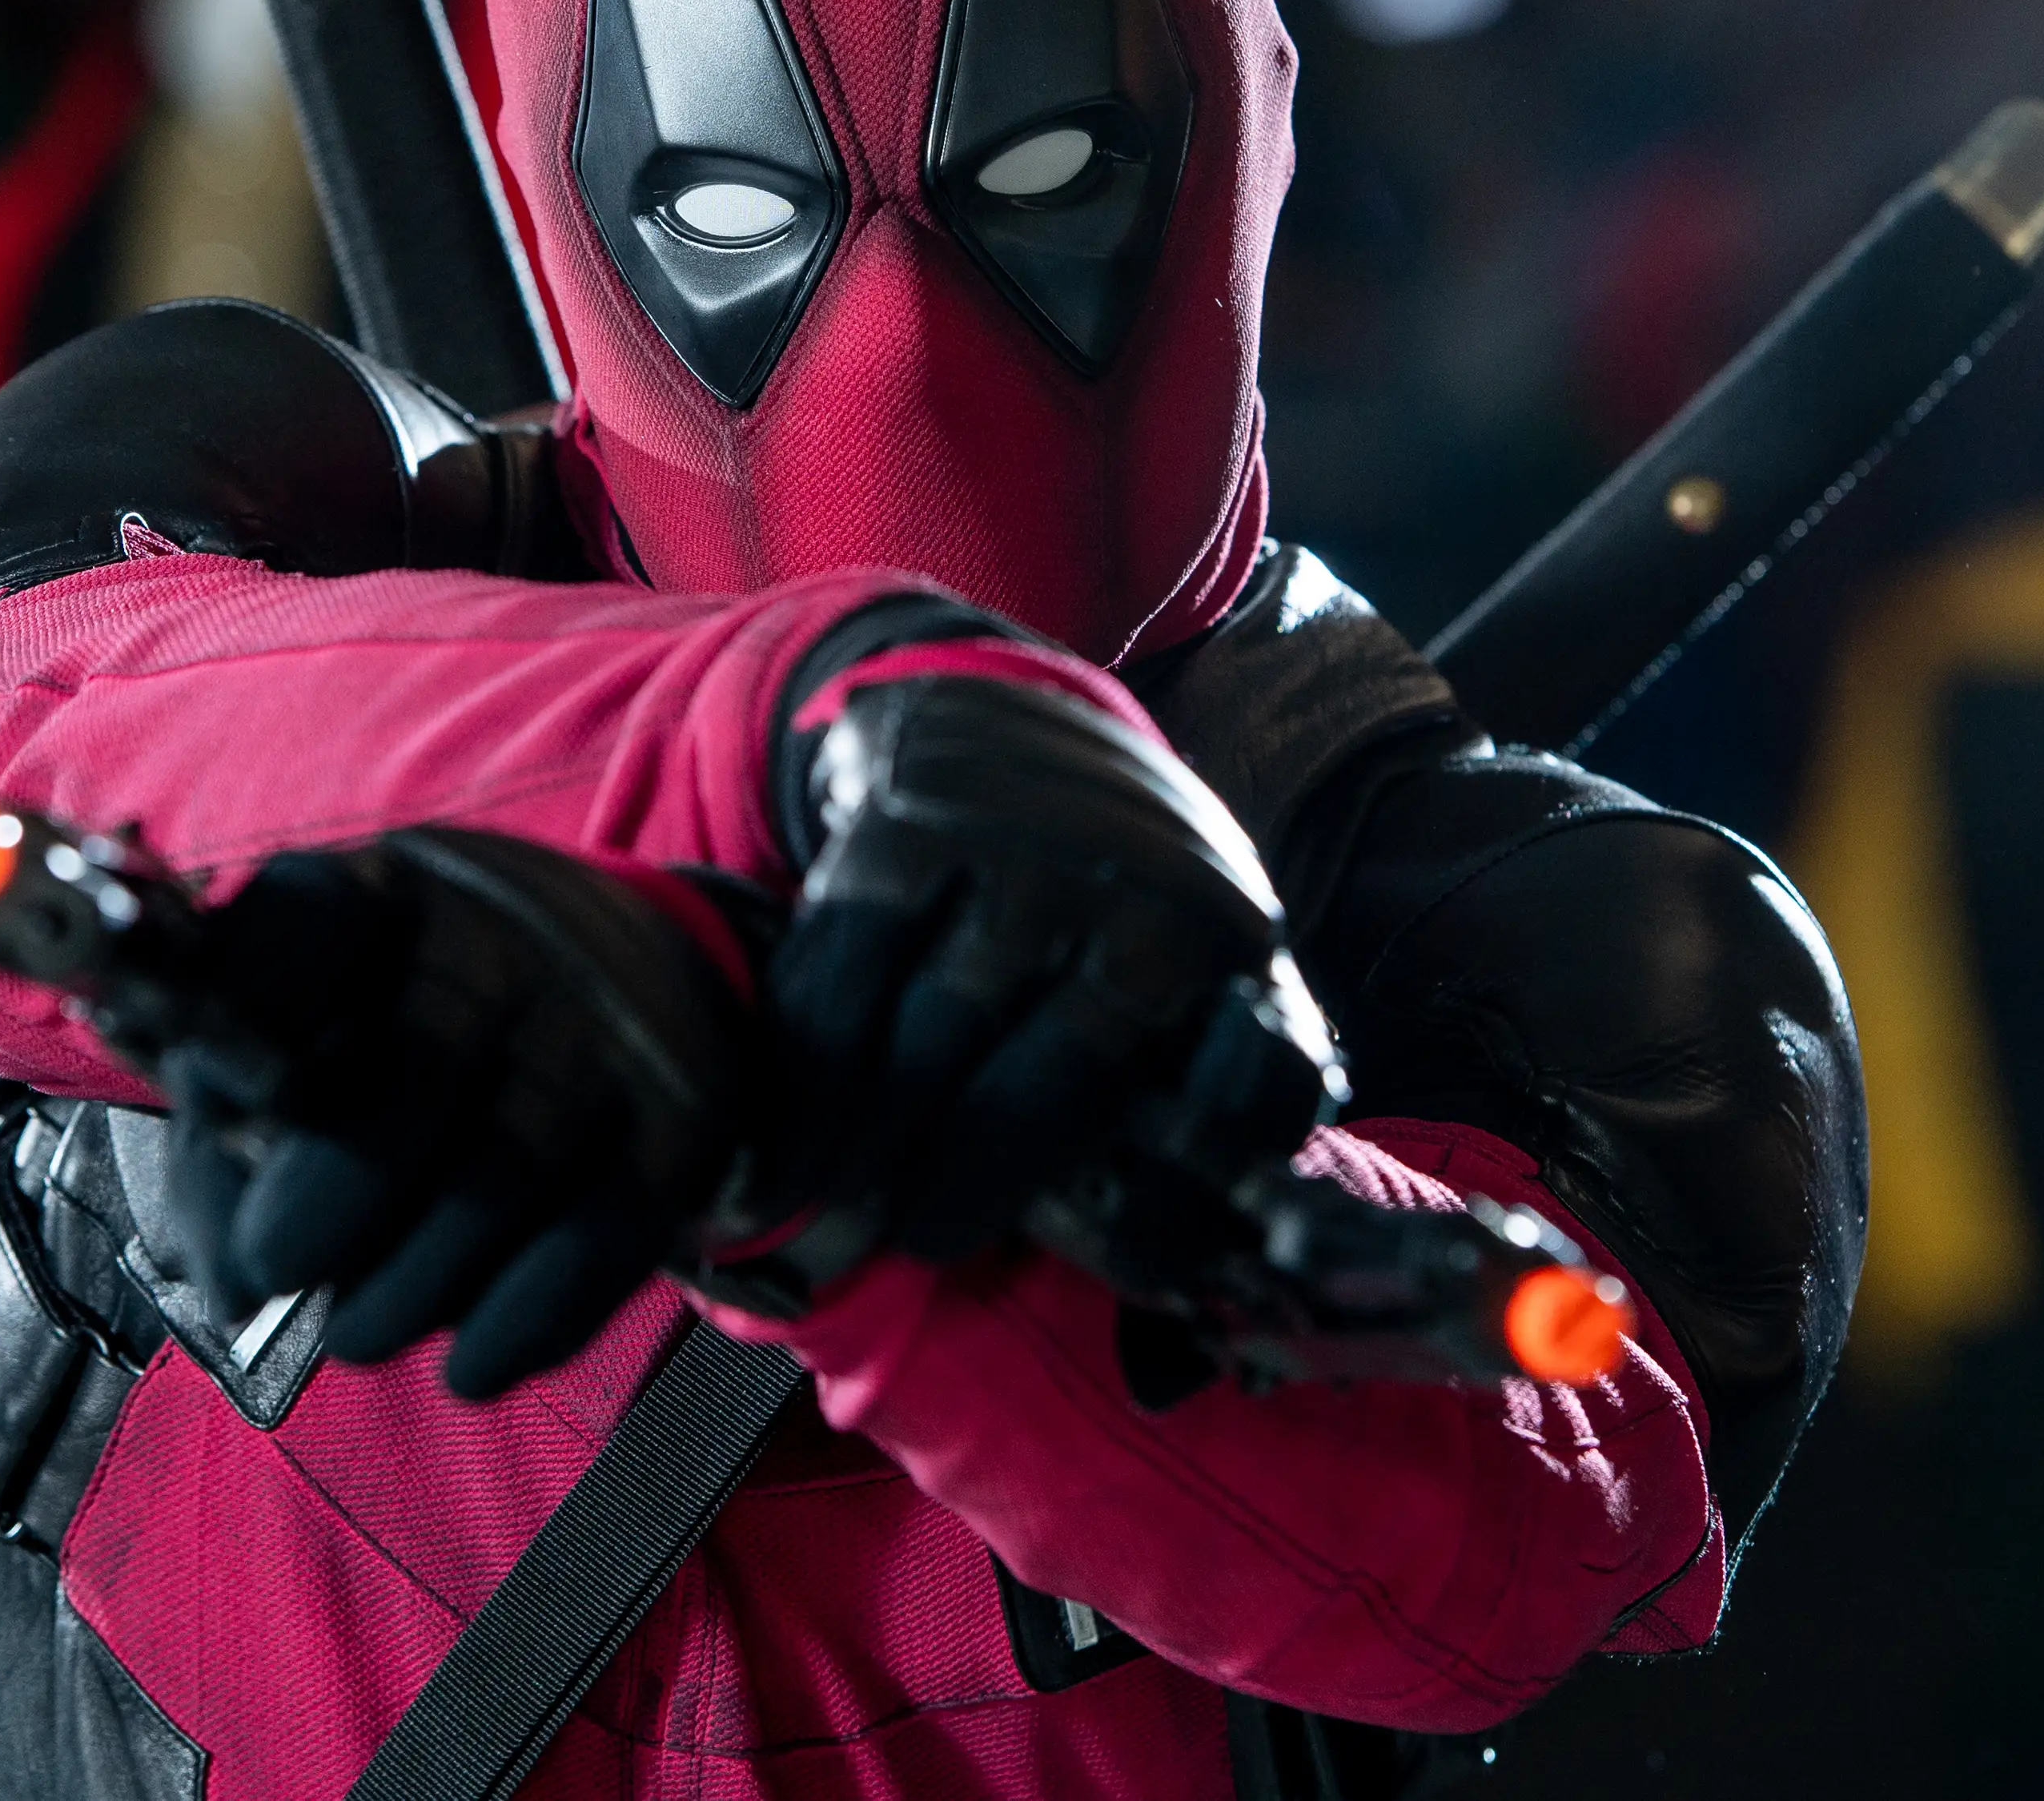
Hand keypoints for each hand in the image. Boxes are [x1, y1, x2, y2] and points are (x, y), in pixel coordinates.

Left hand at [160, 828, 746, 1398]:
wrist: (638, 976)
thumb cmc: (421, 1016)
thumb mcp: (318, 1014)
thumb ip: (234, 1132)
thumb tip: (231, 1282)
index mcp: (389, 887)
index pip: (296, 942)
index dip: (237, 1051)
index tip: (223, 1132)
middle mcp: (509, 935)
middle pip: (406, 1083)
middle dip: (314, 1210)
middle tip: (276, 1268)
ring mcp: (607, 1022)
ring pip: (495, 1190)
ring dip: (402, 1299)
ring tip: (361, 1329)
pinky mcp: (683, 1117)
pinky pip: (594, 1247)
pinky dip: (514, 1330)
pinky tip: (471, 1363)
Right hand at [767, 676, 1343, 1263]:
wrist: (1005, 719)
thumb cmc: (1102, 902)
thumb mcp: (1191, 981)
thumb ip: (1202, 1116)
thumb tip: (1191, 1324)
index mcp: (1240, 948)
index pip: (1252, 1101)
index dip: (1177, 1213)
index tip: (1103, 1256)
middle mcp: (1153, 889)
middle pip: (1045, 1100)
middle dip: (964, 1193)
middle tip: (918, 1234)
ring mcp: (1031, 847)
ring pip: (927, 1052)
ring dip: (868, 1151)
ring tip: (841, 1196)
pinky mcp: (913, 816)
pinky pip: (844, 983)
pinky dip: (804, 1074)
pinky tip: (791, 1132)